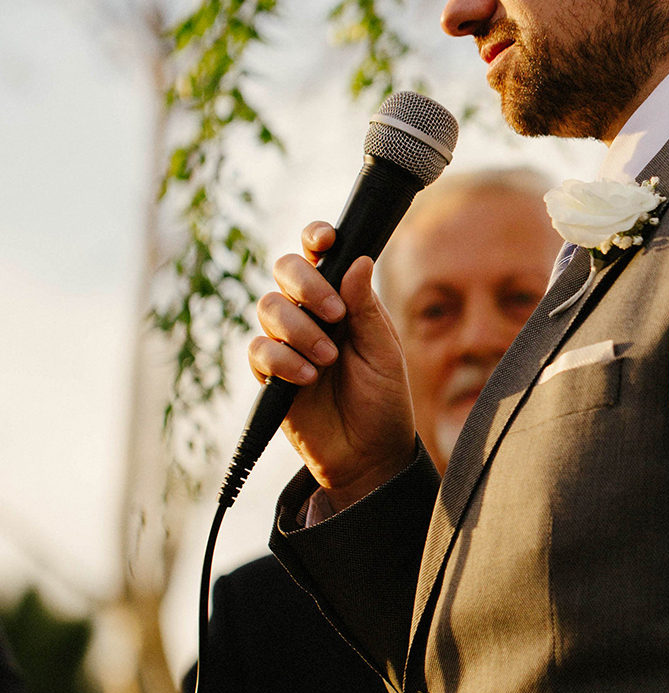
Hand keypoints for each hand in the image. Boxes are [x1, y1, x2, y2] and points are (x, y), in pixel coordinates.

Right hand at [249, 221, 415, 509]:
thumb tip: (358, 260)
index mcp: (342, 299)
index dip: (316, 238)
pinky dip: (283, 360)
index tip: (325, 241)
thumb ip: (366, 308)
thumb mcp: (385, 352)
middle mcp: (311, 313)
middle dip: (306, 285)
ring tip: (327, 358)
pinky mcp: (269, 373)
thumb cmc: (383, 400)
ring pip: (268, 306)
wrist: (369, 454)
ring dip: (299, 329)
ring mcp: (287, 341)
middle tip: (334, 314)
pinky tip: (308, 378)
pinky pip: (258, 350)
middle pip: (285, 269)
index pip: (320, 254)